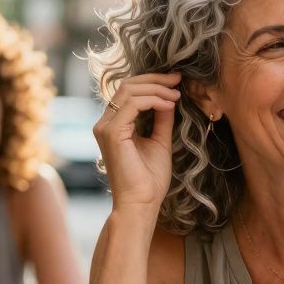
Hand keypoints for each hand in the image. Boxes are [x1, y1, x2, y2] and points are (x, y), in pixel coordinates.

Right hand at [93, 72, 180, 211]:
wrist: (141, 203)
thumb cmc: (149, 180)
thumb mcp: (160, 141)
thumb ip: (162, 119)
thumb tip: (170, 97)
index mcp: (114, 125)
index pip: (129, 91)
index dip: (153, 82)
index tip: (176, 82)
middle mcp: (105, 123)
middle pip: (127, 86)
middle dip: (155, 79)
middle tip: (178, 80)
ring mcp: (105, 127)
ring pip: (129, 90)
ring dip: (157, 88)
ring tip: (176, 94)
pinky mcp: (112, 132)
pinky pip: (133, 104)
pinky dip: (154, 100)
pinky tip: (170, 105)